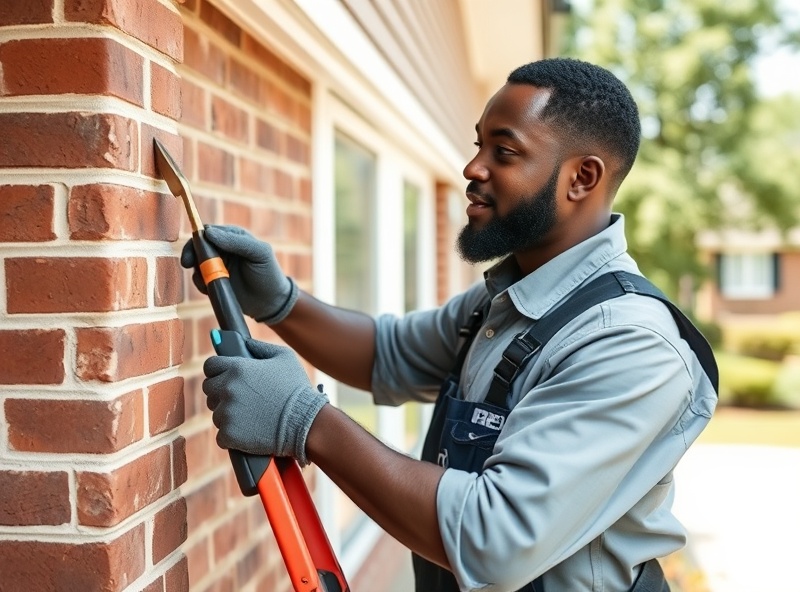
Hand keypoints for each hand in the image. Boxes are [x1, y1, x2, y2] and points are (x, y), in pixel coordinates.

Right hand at [181, 225, 297, 323]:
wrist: (270, 303)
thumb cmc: (269, 273)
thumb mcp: (259, 253)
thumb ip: (237, 241)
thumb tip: (209, 233)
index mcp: (234, 237)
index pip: (210, 231)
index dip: (199, 238)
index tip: (195, 248)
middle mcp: (223, 249)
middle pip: (198, 245)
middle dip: (191, 253)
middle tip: (187, 264)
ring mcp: (217, 266)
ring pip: (196, 263)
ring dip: (197, 271)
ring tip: (208, 281)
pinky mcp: (214, 281)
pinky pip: (199, 279)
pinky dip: (201, 284)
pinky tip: (211, 290)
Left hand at [202, 338, 327, 464]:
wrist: (306, 422)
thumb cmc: (297, 389)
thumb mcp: (284, 357)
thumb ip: (260, 347)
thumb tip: (244, 343)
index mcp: (237, 368)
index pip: (210, 366)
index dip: (217, 370)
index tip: (225, 376)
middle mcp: (227, 389)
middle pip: (209, 389)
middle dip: (221, 392)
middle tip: (242, 398)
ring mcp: (226, 413)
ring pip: (216, 413)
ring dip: (229, 415)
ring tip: (251, 416)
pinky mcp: (229, 435)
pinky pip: (222, 435)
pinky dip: (233, 436)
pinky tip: (249, 432)